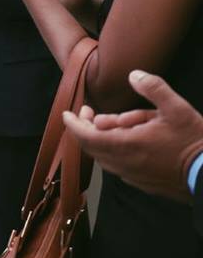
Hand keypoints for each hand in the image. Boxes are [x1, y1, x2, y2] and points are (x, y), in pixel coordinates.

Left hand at [63, 70, 202, 202]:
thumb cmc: (194, 142)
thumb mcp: (177, 109)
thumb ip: (153, 88)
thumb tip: (133, 74)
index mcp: (127, 145)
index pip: (87, 136)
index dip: (73, 124)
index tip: (67, 113)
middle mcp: (124, 163)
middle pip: (92, 146)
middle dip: (86, 128)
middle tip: (90, 113)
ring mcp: (131, 176)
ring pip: (104, 157)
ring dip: (101, 140)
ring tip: (111, 124)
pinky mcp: (141, 184)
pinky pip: (117, 167)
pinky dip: (113, 153)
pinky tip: (125, 142)